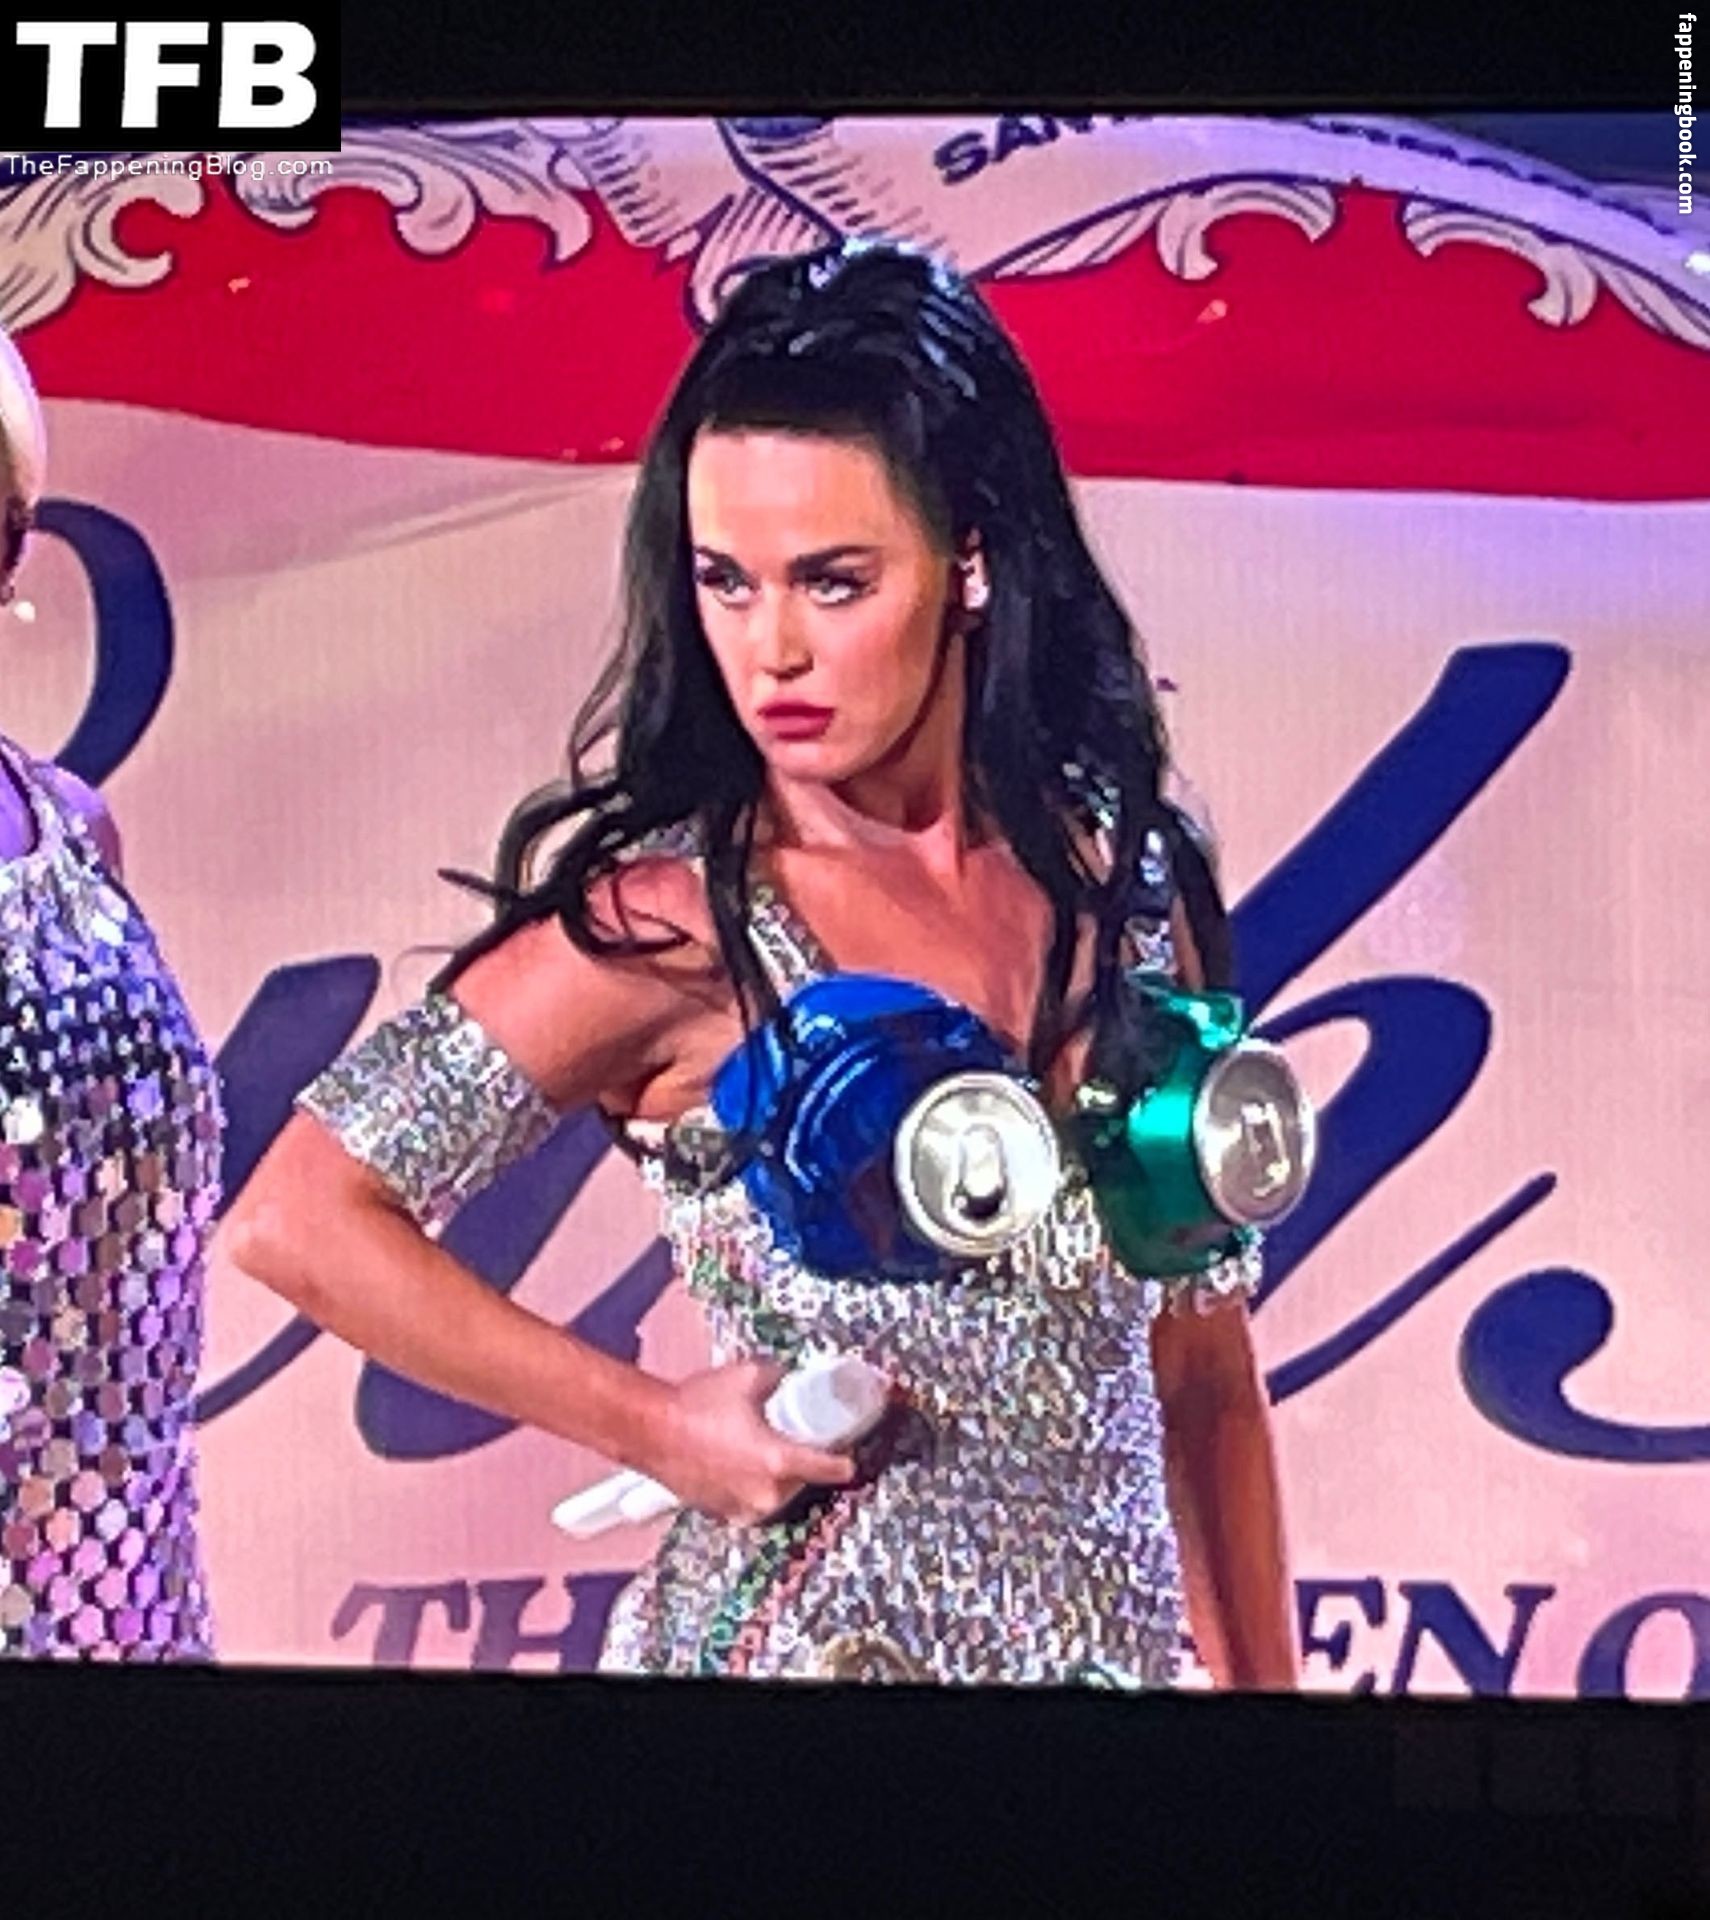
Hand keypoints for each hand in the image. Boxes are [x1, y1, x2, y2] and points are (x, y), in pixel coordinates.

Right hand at [652, 1359, 858, 1523]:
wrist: (649, 1430)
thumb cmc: (696, 1405)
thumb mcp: (748, 1376)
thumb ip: (777, 1377)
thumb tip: (790, 1377)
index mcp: (777, 1462)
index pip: (831, 1469)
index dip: (845, 1460)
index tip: (850, 1455)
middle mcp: (764, 1494)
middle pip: (802, 1481)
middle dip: (801, 1462)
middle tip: (791, 1438)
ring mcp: (741, 1508)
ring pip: (776, 1494)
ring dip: (775, 1477)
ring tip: (758, 1448)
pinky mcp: (721, 1514)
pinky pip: (750, 1501)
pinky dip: (750, 1486)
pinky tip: (738, 1463)